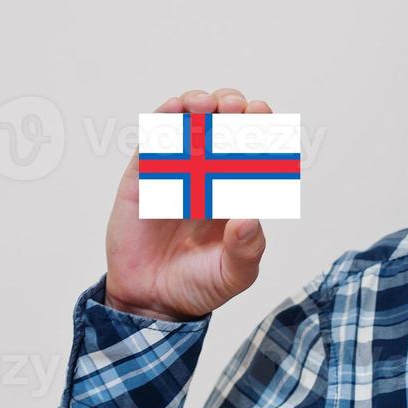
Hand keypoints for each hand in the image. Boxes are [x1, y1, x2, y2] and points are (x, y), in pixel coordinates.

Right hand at [104, 88, 270, 321]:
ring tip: (206, 104)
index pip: (254, 150)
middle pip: (224, 126)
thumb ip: (247, 249)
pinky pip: (153, 142)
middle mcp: (209, 175)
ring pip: (189, 125)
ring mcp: (176, 173)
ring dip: (199, 106)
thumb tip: (250, 218)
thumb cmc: (199, 284)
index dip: (261, 129)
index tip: (263, 119)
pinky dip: (163, 121)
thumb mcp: (234, 274)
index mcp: (237, 191)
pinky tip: (174, 109)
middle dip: (233, 109)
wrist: (152, 303)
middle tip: (236, 109)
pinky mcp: (144, 178)